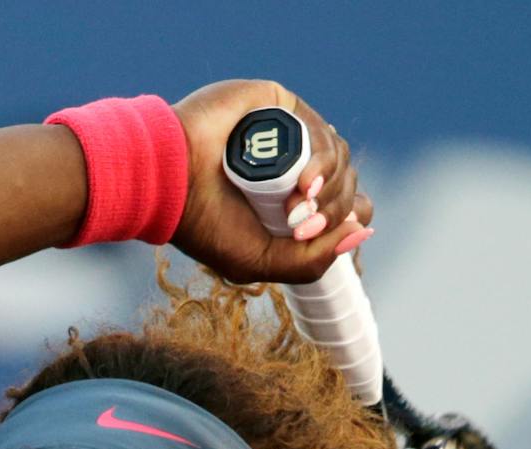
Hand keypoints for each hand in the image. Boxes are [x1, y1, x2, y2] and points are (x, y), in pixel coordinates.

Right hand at [170, 79, 374, 283]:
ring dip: (330, 188)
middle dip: (334, 210)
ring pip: (339, 156)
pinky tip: (303, 183)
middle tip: (299, 225)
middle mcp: (295, 165)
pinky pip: (318, 128)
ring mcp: (288, 134)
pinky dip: (322, 159)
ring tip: (298, 206)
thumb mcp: (262, 262)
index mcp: (293, 201)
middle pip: (347, 183)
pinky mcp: (277, 105)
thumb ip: (313, 260)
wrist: (169, 185)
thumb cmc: (205, 225)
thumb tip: (361, 230)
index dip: (347, 222)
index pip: (347, 206)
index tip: (319, 237)